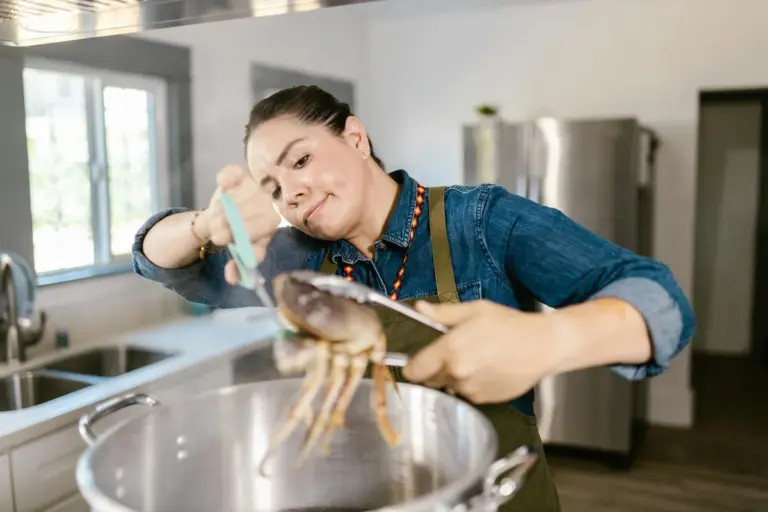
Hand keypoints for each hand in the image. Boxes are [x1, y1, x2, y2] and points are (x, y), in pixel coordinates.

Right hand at [194, 165, 280, 284]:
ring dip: (226, 211)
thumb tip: (232, 279)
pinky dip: (228, 177)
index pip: (267, 227)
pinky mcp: (239, 176)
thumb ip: (236, 265)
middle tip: (219, 237)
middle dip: (238, 226)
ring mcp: (253, 188)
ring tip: (213, 224)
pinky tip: (223, 183)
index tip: (237, 246)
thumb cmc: (234, 237)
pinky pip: (234, 173)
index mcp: (270, 224)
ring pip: (244, 196)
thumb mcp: (236, 253)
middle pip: (259, 211)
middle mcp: (266, 204)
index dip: (253, 236)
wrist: (220, 218)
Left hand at [402, 300, 560, 403]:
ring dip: (453, 378)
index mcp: (450, 350)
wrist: (543, 346)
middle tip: (452, 354)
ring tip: (474, 361)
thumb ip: (443, 313)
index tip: (418, 360)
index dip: (412, 365)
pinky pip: (467, 395)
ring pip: (449, 388)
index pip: (414, 370)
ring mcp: (471, 390)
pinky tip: (486, 371)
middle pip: (430, 380)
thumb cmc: (508, 324)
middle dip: (435, 369)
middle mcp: (457, 374)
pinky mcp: (485, 401)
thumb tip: (418, 309)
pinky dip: (470, 385)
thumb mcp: (475, 310)